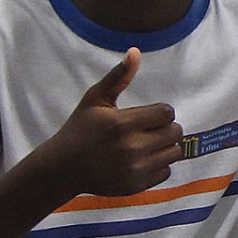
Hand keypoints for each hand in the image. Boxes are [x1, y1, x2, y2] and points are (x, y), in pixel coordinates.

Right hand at [32, 49, 184, 198]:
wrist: (63, 168)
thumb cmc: (80, 129)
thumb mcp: (95, 99)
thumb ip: (118, 76)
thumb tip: (135, 52)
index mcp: (123, 124)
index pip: (167, 113)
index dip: (160, 112)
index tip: (148, 116)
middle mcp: (132, 147)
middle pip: (175, 133)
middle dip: (165, 128)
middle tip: (148, 129)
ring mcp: (135, 169)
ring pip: (174, 153)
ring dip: (165, 147)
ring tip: (147, 144)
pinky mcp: (136, 185)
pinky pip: (166, 172)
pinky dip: (158, 165)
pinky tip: (141, 160)